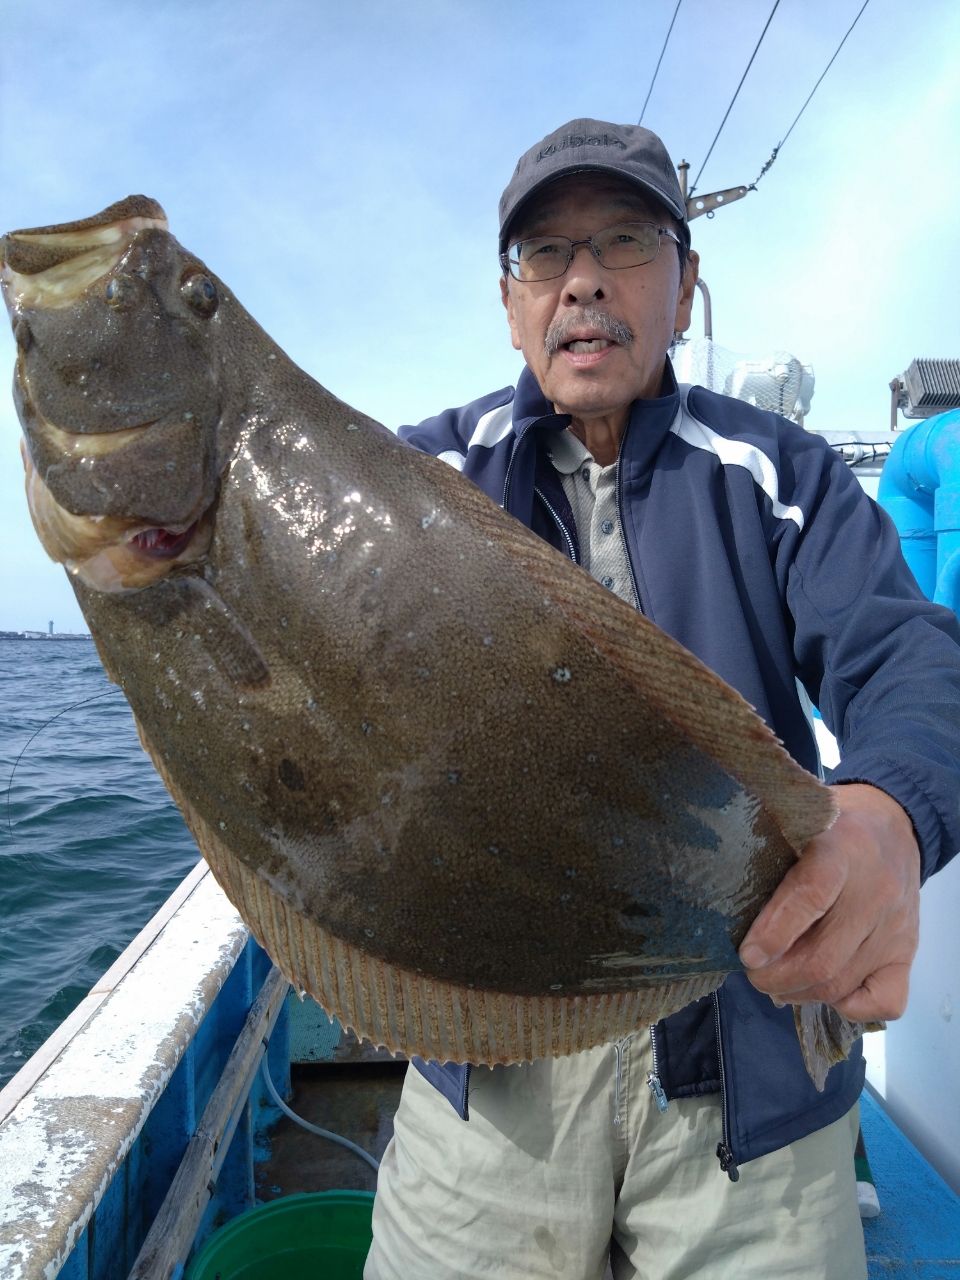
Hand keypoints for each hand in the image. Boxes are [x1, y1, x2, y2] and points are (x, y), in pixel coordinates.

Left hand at [738, 783, 920, 1021]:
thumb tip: (726, 901)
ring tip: (776, 984)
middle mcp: (876, 890)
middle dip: (776, 977)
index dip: (774, 931)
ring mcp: (896, 927)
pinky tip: (825, 992)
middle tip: (753, 973)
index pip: (811, 895)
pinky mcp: (909, 953)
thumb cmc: (831, 828)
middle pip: (823, 957)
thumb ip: (770, 853)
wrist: (894, 827)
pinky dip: (850, 1008)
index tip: (747, 953)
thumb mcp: (799, 823)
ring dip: (799, 993)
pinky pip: (885, 1001)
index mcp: (842, 848)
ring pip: (843, 982)